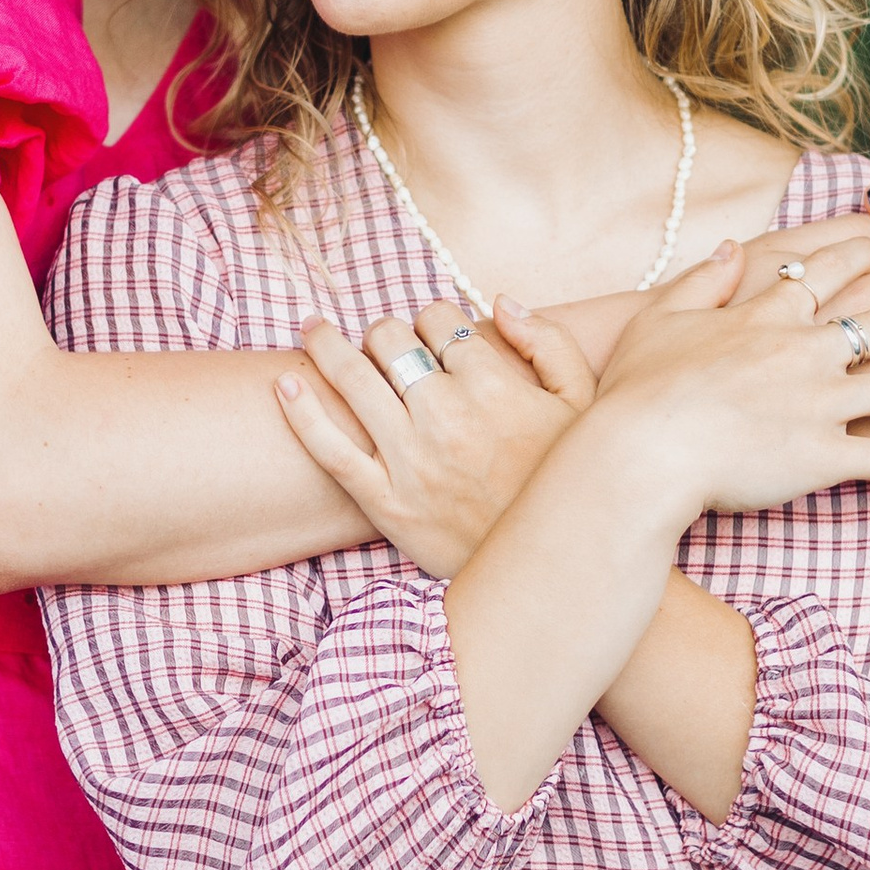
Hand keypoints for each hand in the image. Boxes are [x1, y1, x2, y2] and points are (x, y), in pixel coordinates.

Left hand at [273, 298, 592, 577]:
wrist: (555, 568)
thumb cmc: (568, 481)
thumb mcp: (584, 404)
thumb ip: (549, 342)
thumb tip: (499, 302)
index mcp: (493, 384)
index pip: (439, 319)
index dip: (433, 317)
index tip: (434, 332)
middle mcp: (445, 414)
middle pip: (390, 340)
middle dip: (385, 332)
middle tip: (386, 344)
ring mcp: (410, 459)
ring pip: (352, 379)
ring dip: (325, 344)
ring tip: (312, 329)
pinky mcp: (385, 502)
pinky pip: (330, 450)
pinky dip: (301, 413)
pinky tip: (284, 385)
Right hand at [591, 244, 869, 523]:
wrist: (641, 450)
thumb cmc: (637, 388)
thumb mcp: (661, 317)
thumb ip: (702, 279)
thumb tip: (727, 246)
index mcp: (768, 313)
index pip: (828, 270)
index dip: (864, 251)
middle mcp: (806, 348)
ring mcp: (822, 401)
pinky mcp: (826, 453)